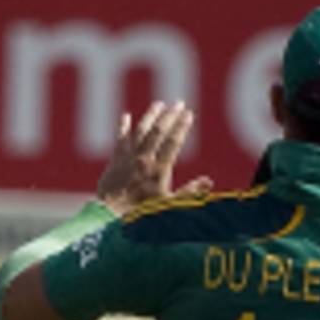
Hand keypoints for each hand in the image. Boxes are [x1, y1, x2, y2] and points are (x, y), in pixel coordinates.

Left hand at [96, 101, 213, 214]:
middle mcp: (144, 160)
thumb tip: (208, 181)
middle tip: (178, 103)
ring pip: (141, 131)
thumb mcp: (170, 206)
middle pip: (158, 132)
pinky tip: (126, 116)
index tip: (189, 113)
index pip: (173, 142)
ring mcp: (129, 158)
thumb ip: (189, 192)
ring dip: (150, 116)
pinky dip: (122, 127)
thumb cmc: (142, 215)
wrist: (111, 216)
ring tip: (158, 104)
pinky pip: (120, 140)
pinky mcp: (116, 161)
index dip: (182, 126)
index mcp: (159, 170)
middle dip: (169, 116)